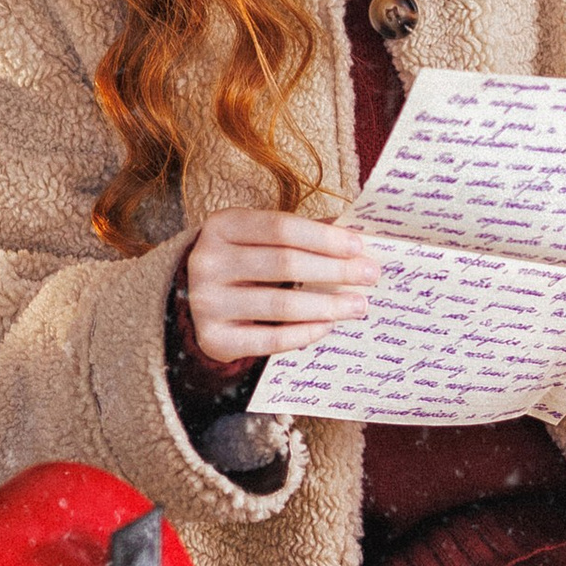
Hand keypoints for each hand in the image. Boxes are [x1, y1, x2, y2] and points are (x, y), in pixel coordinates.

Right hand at [183, 208, 378, 363]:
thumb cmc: (242, 261)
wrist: (194, 300)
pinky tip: (328, 326)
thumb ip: (300, 234)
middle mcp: (208, 262)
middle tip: (370, 275)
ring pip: (281, 304)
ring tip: (359, 305)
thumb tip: (354, 238)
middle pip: (285, 264)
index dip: (324, 237)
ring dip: (328, 305)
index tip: (359, 246)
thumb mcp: (259, 237)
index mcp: (222, 226)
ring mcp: (207, 302)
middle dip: (335, 270)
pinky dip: (305, 333)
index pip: (281, 228)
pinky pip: (271, 339)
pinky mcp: (214, 339)